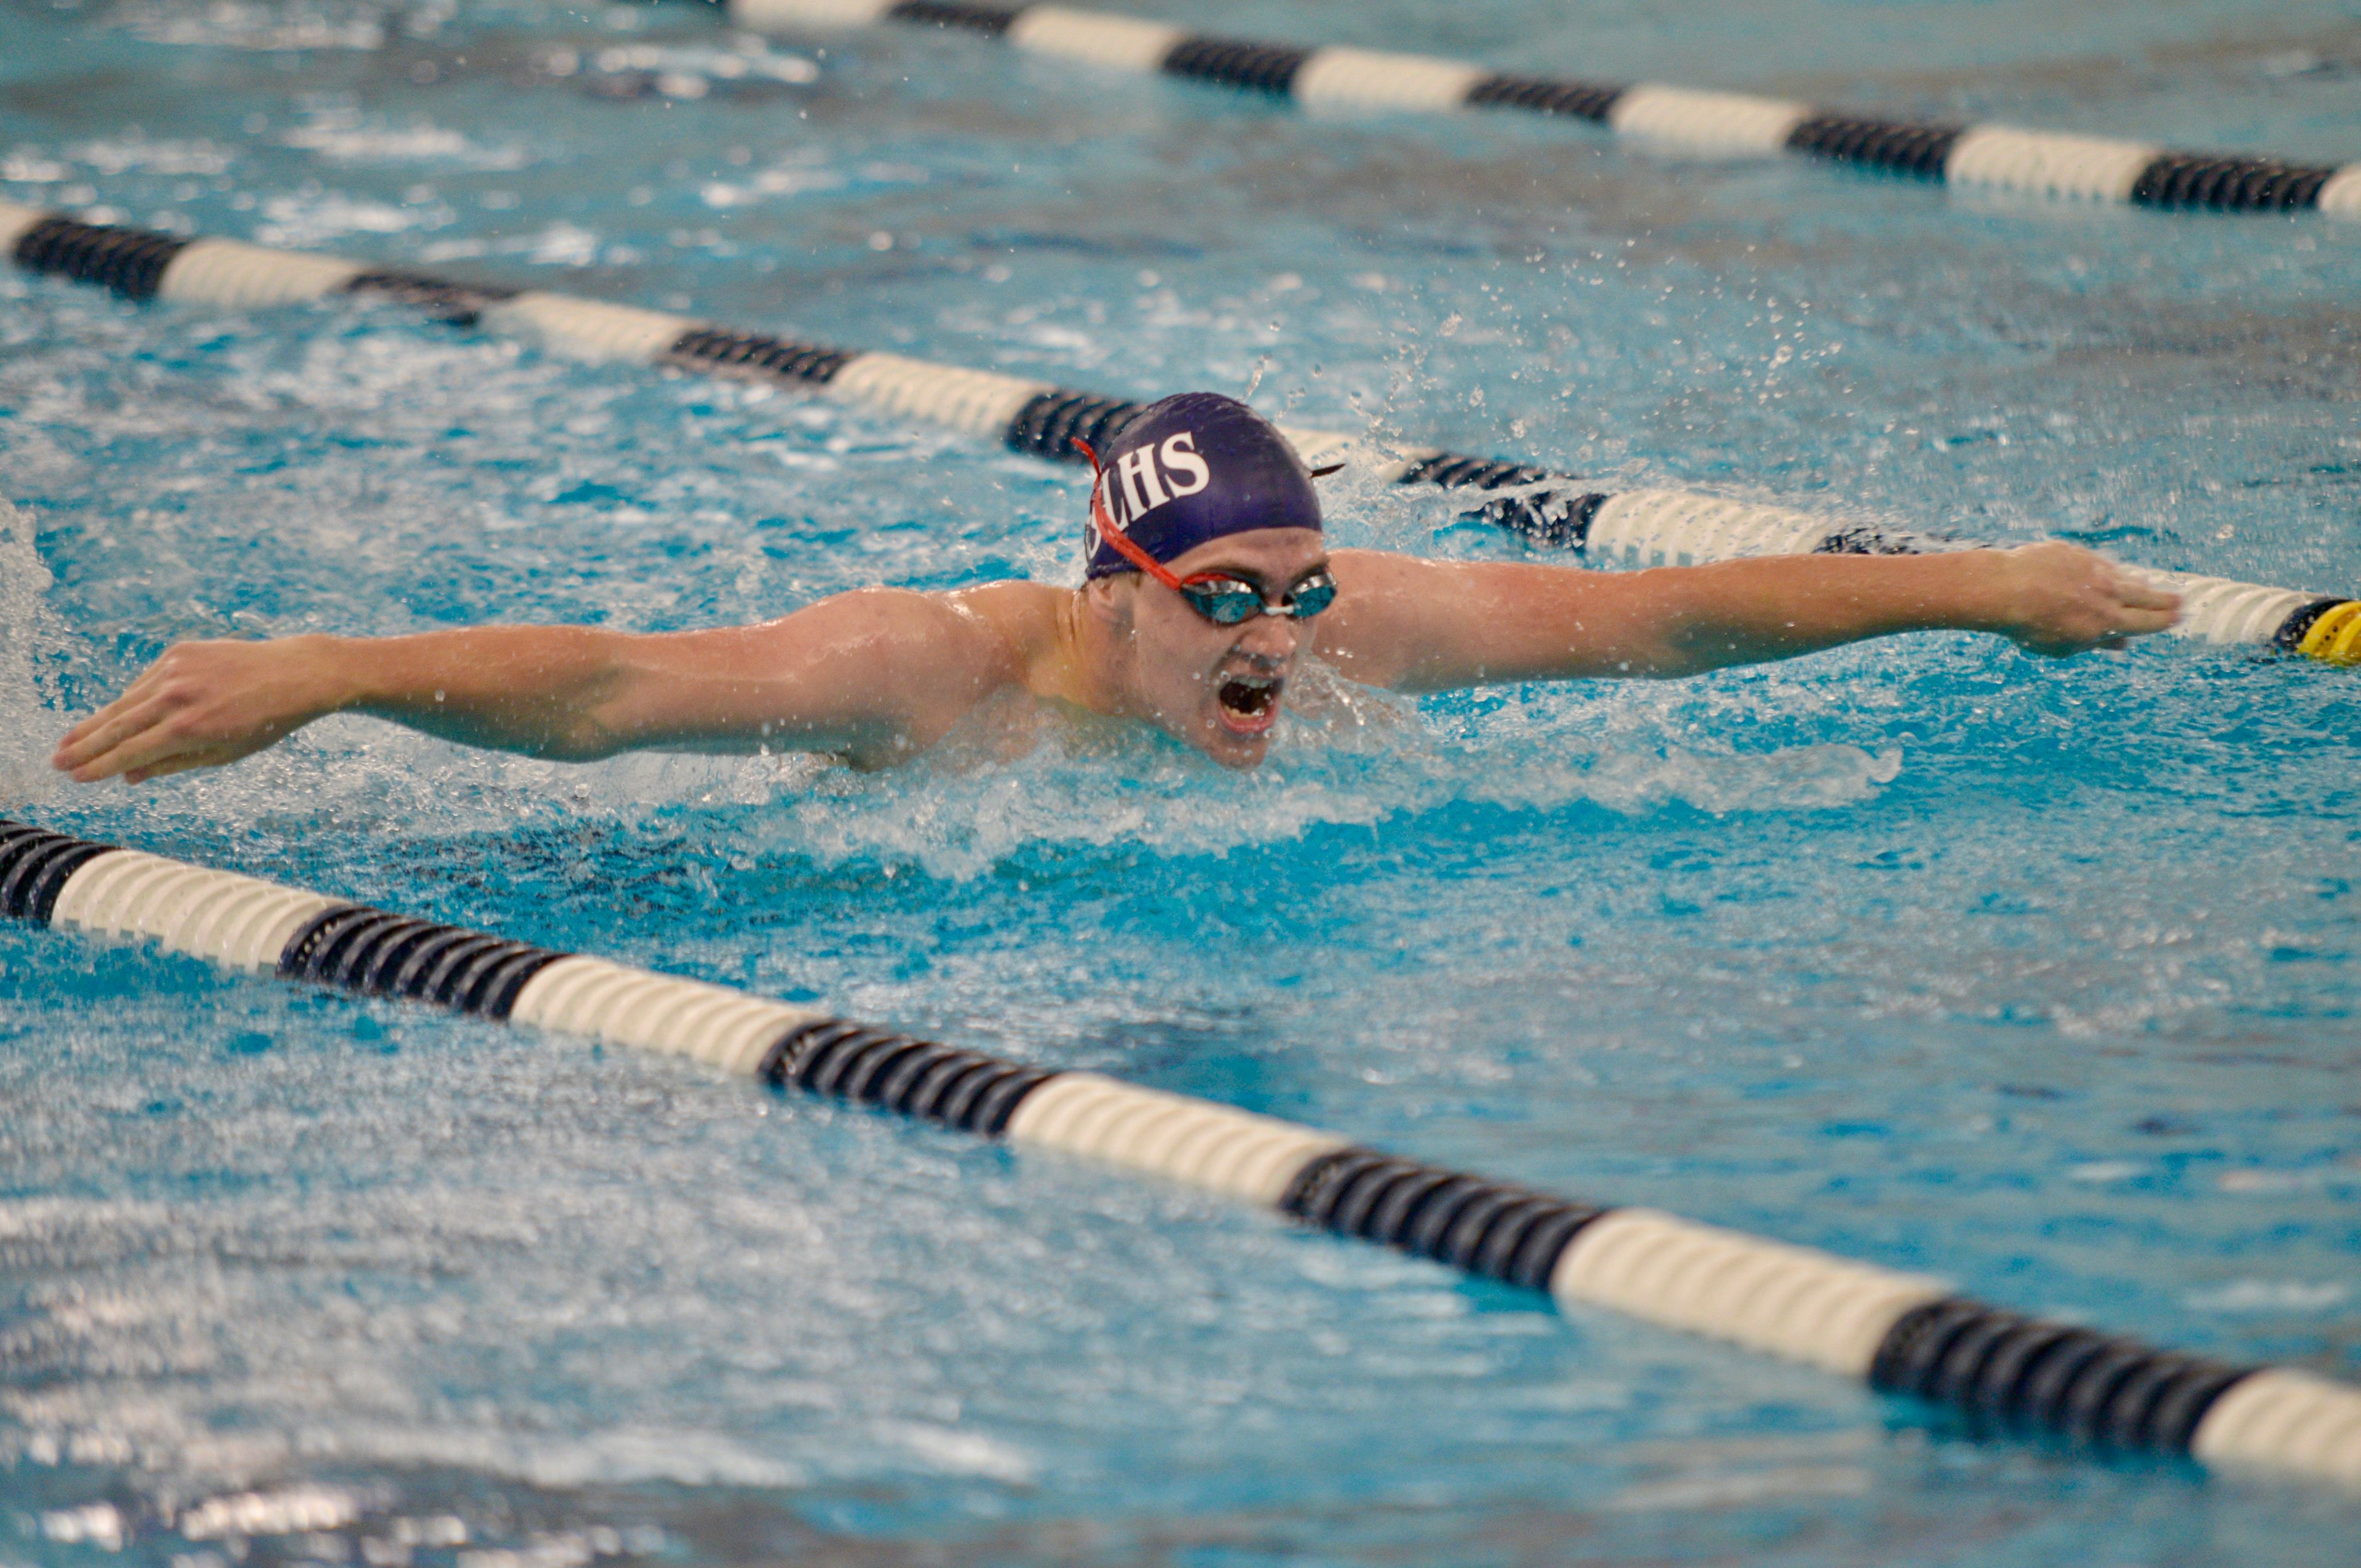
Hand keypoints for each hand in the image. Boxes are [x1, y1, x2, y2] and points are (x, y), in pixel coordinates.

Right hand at [52, 636, 349, 783]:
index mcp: (189, 728)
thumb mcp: (223, 753)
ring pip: (126, 701)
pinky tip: (115, 716)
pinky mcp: (179, 651)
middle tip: (58, 761)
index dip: (99, 766)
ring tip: (73, 741)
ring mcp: (176, 669)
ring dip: (97, 722)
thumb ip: (172, 763)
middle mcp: (177, 696)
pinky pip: (145, 681)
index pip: (131, 752)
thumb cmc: (264, 722)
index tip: (75, 776)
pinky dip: (131, 699)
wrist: (295, 674)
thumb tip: (128, 776)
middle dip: (84, 746)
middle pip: (118, 725)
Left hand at [1983, 542, 2181, 657]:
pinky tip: (2114, 574)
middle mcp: (2107, 595)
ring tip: (2152, 588)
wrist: (2003, 588)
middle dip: (2165, 600)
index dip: (2165, 620)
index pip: (2147, 622)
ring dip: (2142, 584)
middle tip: (2180, 601)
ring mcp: (2095, 570)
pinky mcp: (2079, 553)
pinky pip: (2102, 564)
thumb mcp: (2061, 647)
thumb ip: (2095, 644)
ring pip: (2126, 577)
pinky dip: (2112, 572)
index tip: (2178, 618)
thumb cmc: (2027, 626)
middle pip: (2146, 596)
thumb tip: (2122, 643)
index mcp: (2105, 623)